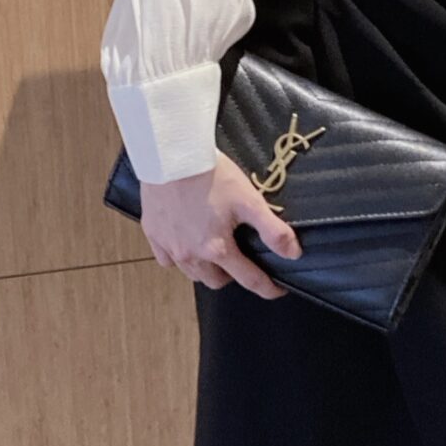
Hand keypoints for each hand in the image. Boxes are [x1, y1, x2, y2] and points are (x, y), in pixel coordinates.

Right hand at [135, 152, 302, 296]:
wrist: (170, 155)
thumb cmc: (211, 175)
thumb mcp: (249, 200)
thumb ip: (273, 230)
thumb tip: (292, 254)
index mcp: (217, 249)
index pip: (249, 281)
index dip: (268, 288)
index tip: (277, 289)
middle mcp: (191, 255)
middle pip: (217, 281)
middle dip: (233, 276)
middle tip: (240, 260)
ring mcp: (169, 247)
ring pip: (192, 274)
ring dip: (206, 269)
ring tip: (214, 251)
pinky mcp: (152, 234)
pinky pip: (167, 260)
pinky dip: (179, 258)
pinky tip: (185, 243)